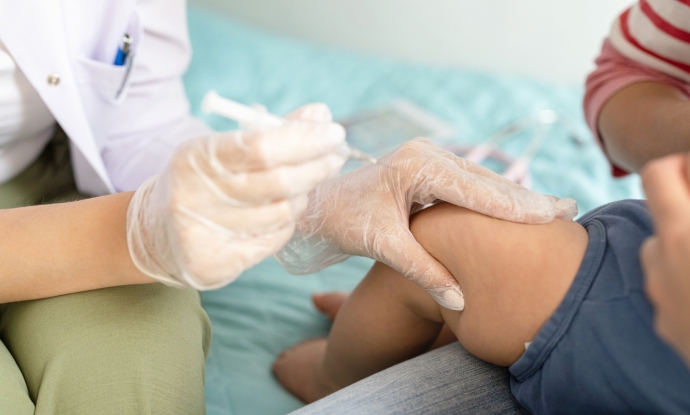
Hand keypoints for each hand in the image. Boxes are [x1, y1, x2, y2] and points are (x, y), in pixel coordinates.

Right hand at [126, 104, 345, 289]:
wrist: (157, 232)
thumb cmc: (203, 181)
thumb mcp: (224, 149)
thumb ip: (273, 132)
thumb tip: (320, 115)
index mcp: (195, 157)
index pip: (261, 145)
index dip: (305, 139)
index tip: (333, 133)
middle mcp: (194, 195)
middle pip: (278, 182)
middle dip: (316, 167)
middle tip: (336, 157)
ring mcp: (202, 233)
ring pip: (280, 213)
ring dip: (302, 197)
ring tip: (303, 187)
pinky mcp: (212, 264)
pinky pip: (273, 239)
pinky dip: (286, 224)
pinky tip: (281, 214)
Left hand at [276, 138, 576, 309]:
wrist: (319, 203)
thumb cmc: (345, 220)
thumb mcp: (382, 246)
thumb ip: (422, 269)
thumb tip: (460, 300)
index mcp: (417, 166)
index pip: (477, 189)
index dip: (516, 205)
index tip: (552, 214)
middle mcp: (426, 155)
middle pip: (486, 181)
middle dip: (525, 197)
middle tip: (567, 209)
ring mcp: (428, 158)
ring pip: (480, 180)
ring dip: (513, 196)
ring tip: (552, 209)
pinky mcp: (427, 168)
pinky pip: (468, 183)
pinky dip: (494, 197)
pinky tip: (516, 207)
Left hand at [640, 153, 689, 364]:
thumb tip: (689, 171)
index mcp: (685, 237)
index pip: (657, 176)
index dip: (681, 165)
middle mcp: (662, 265)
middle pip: (661, 217)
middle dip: (689, 210)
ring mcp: (661, 298)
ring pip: (662, 254)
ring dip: (686, 245)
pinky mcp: (666, 327)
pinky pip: (670, 290)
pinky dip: (688, 280)